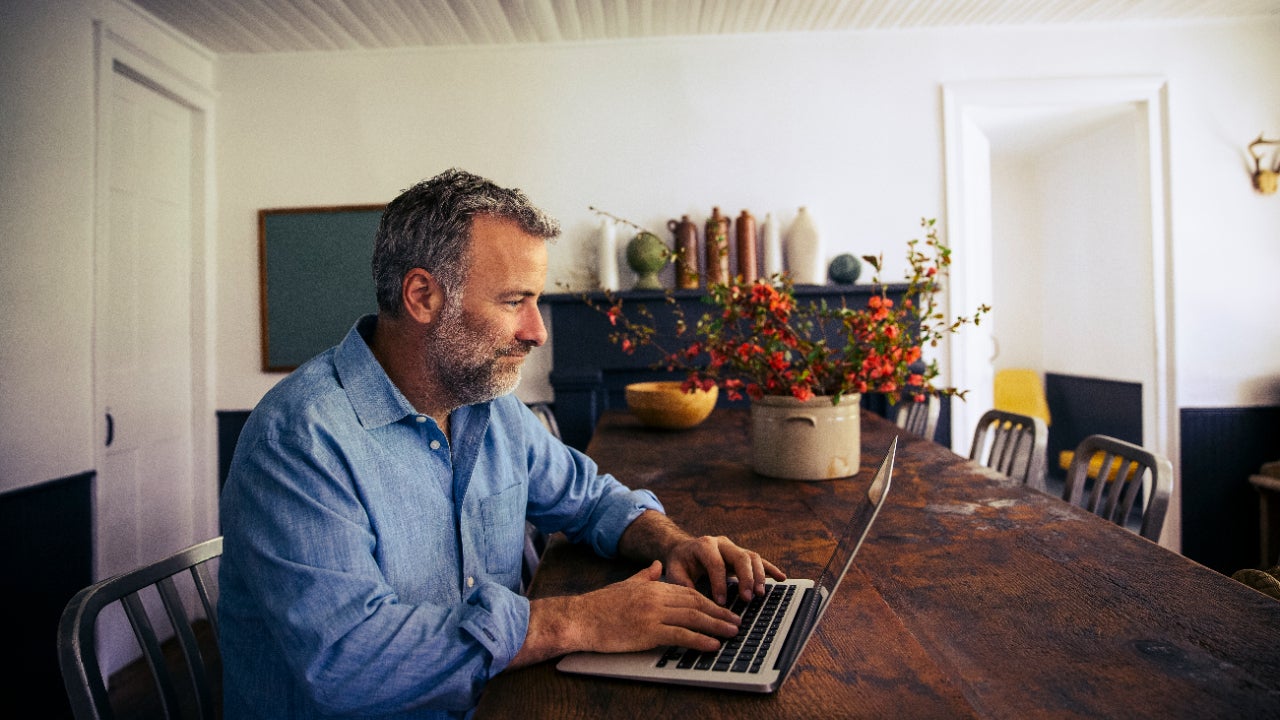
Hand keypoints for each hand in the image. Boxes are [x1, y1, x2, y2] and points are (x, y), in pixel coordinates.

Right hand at [512, 561, 740, 667]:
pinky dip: (699, 640)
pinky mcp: (648, 632)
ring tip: (732, 633)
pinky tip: (712, 644)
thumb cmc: (600, 605)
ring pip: (693, 618)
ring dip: (716, 626)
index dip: (711, 601)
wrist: (581, 618)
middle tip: (738, 621)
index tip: (724, 609)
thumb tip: (655, 565)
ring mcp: (653, 615)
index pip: (690, 592)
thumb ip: (644, 575)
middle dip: (720, 613)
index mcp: (654, 587)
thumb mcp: (626, 584)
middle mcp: (657, 598)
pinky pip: (680, 635)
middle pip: (697, 603)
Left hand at [663, 535, 785, 605]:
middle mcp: (722, 543)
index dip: (719, 583)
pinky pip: (760, 560)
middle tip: (748, 598)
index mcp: (704, 545)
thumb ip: (681, 583)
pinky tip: (781, 578)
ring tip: (760, 594)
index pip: (716, 563)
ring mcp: (734, 548)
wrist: (685, 549)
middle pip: (740, 557)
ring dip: (759, 576)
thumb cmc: (680, 563)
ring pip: (752, 557)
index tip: (721, 601)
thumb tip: (694, 599)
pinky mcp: (742, 555)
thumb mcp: (673, 571)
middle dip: (745, 578)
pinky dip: (771, 569)